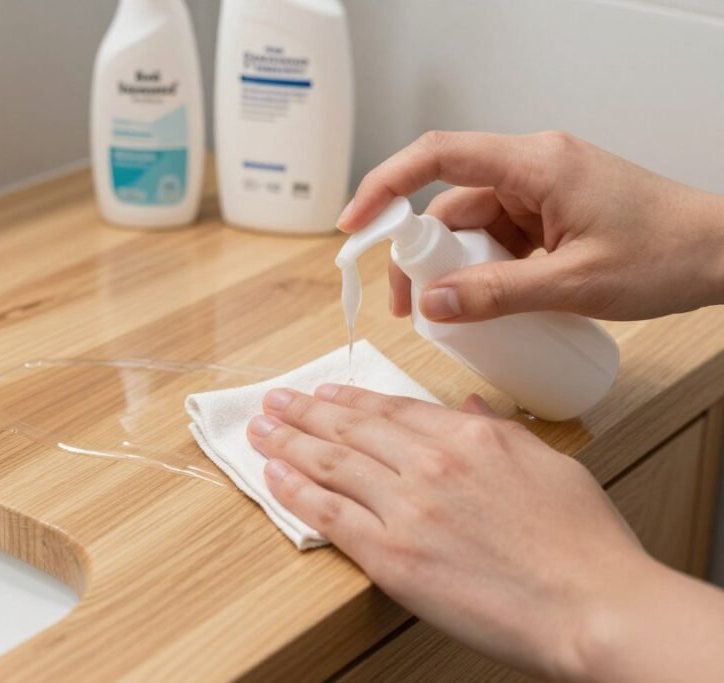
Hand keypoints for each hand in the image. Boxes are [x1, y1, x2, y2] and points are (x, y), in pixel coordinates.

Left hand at [247, 384, 650, 680]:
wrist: (592, 606)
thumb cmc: (583, 543)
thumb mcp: (549, 463)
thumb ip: (500, 431)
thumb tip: (471, 407)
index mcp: (469, 436)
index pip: (392, 408)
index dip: (349, 399)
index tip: (324, 392)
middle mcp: (430, 463)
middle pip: (350, 428)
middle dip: (305, 411)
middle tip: (275, 400)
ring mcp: (407, 508)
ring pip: (330, 463)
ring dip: (287, 442)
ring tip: (260, 428)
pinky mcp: (391, 556)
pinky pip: (329, 514)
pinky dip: (294, 490)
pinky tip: (272, 474)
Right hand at [337, 131, 723, 321]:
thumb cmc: (668, 255)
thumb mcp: (574, 284)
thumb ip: (495, 294)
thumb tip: (432, 304)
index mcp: (536, 165)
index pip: (439, 156)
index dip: (386, 185)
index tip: (355, 223)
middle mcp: (533, 168)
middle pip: (449, 203)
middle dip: (422, 254)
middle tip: (411, 306)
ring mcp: (542, 191)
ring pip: (473, 226)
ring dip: (457, 268)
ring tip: (455, 315)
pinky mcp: (551, 213)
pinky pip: (500, 238)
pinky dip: (486, 269)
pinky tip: (490, 303)